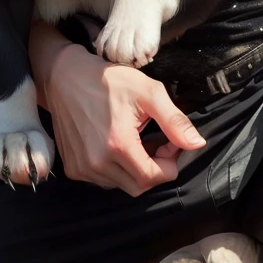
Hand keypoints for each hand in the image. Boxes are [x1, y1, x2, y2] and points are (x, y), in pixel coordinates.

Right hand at [44, 41, 205, 195]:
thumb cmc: (107, 80)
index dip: (169, 163)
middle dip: (155, 169)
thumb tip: (197, 144)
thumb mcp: (148, 91)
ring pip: (122, 185)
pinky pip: (104, 180)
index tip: (169, 142)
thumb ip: (174, 120)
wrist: (65, 75)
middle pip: (139, 186)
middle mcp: (97, 162)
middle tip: (156, 142)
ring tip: (136, 141)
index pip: (154, 178)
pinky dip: (116, 169)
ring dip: (135, 169)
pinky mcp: (73, 168)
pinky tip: (116, 145)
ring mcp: (82, 168)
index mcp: (117, 145)